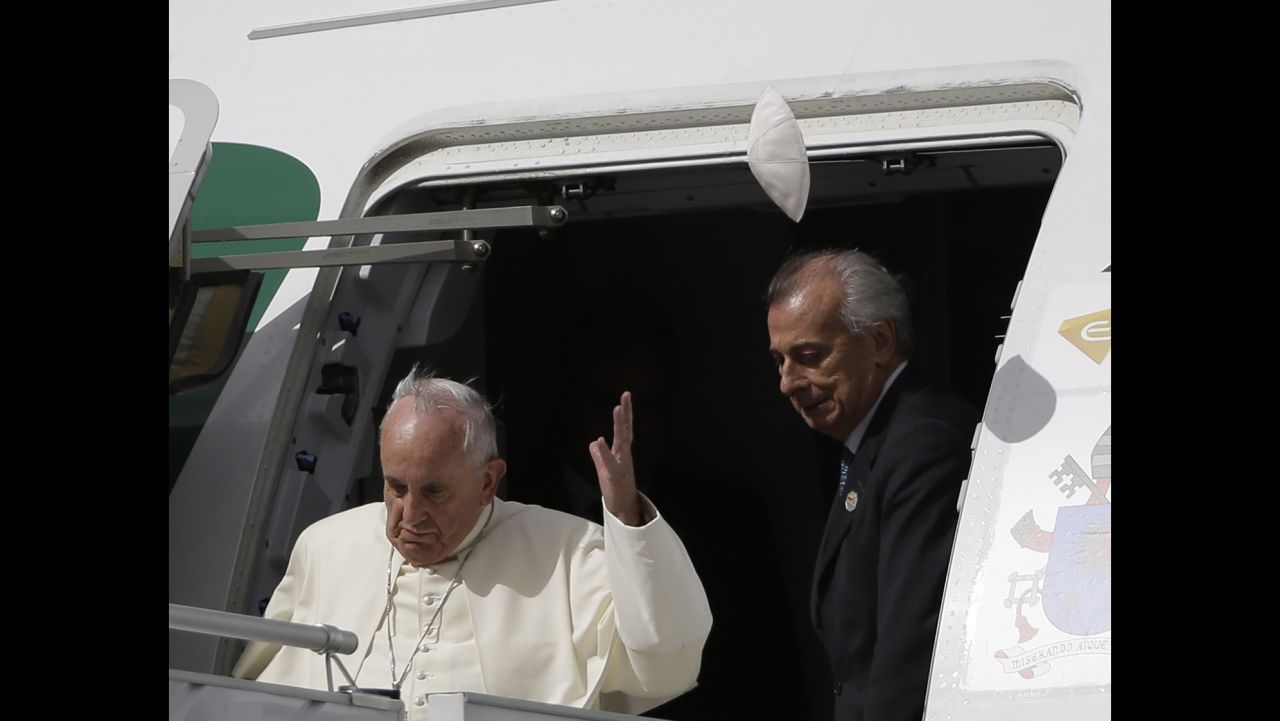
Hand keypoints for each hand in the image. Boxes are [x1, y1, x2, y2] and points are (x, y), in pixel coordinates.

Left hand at [588, 391, 643, 525]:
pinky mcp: (616, 476)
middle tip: (626, 395)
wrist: (623, 508)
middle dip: (626, 413)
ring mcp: (622, 464)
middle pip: (626, 430)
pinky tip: (599, 440)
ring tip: (618, 408)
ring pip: (622, 441)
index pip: (624, 430)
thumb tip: (594, 442)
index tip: (625, 398)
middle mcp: (624, 455)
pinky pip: (610, 462)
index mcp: (622, 453)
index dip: (625, 414)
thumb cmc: (615, 489)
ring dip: (620, 425)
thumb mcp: (605, 469)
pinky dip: (604, 452)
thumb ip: (599, 455)